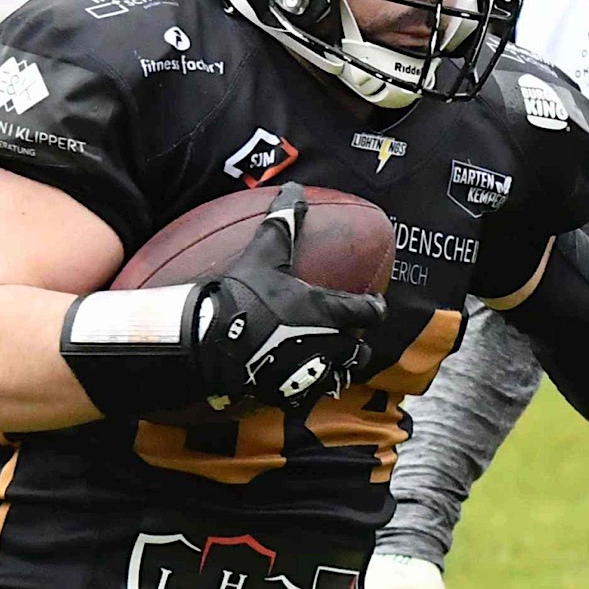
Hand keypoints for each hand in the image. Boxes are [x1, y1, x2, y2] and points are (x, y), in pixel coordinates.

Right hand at [195, 185, 383, 412]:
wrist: (213, 342)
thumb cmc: (244, 295)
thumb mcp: (264, 254)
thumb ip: (283, 223)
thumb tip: (295, 189)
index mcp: (329, 310)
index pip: (369, 311)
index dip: (374, 308)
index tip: (375, 307)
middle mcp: (329, 345)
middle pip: (359, 351)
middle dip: (356, 345)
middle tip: (346, 336)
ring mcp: (311, 373)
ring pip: (338, 377)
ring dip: (335, 369)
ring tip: (323, 363)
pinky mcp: (288, 395)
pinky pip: (306, 399)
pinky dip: (303, 395)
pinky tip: (292, 390)